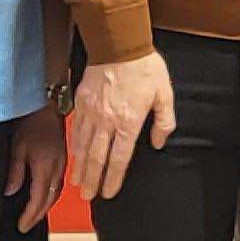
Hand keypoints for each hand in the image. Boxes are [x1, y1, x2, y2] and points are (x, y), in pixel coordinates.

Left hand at [9, 106, 66, 230]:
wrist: (47, 105)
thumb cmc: (30, 122)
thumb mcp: (17, 147)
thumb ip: (15, 172)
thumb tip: (10, 192)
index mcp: (45, 167)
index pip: (38, 199)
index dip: (30, 215)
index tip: (22, 226)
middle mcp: (56, 169)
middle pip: (49, 200)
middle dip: (37, 215)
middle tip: (26, 226)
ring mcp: (62, 164)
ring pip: (55, 193)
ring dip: (45, 207)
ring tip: (34, 216)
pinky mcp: (63, 159)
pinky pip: (58, 184)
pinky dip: (51, 195)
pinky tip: (45, 197)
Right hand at [69, 53, 176, 198]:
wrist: (119, 42)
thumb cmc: (144, 67)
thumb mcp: (164, 94)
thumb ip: (163, 122)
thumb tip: (158, 143)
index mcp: (128, 122)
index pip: (119, 158)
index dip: (113, 179)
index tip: (109, 193)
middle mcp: (107, 121)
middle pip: (98, 158)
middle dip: (92, 180)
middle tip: (88, 197)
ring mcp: (91, 112)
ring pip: (83, 146)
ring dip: (81, 167)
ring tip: (78, 182)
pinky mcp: (81, 101)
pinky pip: (76, 129)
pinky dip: (75, 145)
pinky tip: (75, 154)